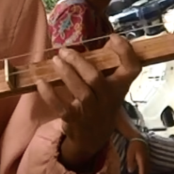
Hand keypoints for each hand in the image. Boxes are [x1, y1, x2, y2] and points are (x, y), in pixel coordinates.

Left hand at [35, 35, 141, 168]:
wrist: (94, 137)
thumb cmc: (101, 103)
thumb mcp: (110, 86)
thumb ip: (107, 64)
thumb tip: (105, 40)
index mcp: (119, 86)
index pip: (132, 69)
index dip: (125, 52)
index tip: (113, 37)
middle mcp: (108, 98)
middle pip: (96, 78)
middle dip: (79, 62)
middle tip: (64, 51)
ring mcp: (92, 110)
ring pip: (80, 91)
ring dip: (66, 73)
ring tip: (55, 60)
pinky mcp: (75, 120)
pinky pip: (61, 107)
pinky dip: (50, 94)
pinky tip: (41, 82)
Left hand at [124, 138, 149, 173]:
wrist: (138, 138)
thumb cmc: (133, 145)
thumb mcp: (130, 154)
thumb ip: (130, 163)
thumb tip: (131, 172)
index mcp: (143, 162)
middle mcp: (147, 163)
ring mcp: (148, 161)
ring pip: (147, 173)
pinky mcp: (147, 160)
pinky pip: (146, 169)